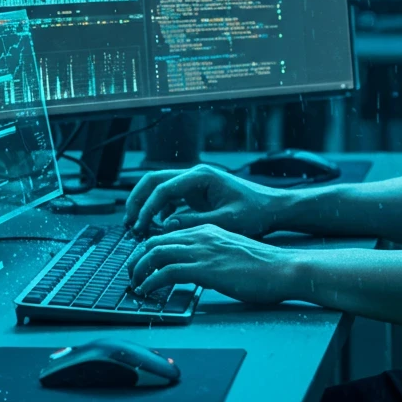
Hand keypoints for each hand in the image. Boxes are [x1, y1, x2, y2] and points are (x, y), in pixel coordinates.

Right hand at [123, 164, 285, 238]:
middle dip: (138, 199)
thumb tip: (167, 225)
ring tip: (136, 225)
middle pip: (154, 180)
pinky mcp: (197, 193)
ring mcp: (195, 183)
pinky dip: (159, 210)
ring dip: (146, 204)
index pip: (163, 187)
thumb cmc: (255, 212)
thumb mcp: (226, 220)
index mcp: (201, 176)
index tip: (139, 226)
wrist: (273, 208)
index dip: (147, 207)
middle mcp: (195, 175)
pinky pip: (170, 198)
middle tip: (128, 221)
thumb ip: (195, 221)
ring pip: (160, 187)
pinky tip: (157, 227)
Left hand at [127, 224, 297, 304]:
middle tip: (131, 273)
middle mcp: (201, 235)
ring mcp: (203, 251)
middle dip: (137, 257)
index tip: (141, 263)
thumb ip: (209, 255)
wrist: (281, 268)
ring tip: (135, 283)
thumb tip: (193, 270)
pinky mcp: (205, 268)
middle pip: (155, 240)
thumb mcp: (229, 252)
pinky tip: (148, 290)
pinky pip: (167, 271)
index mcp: (207, 229)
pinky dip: (152, 281)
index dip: (148, 249)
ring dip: (139, 269)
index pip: (167, 234)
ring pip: (156, 252)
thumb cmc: (262, 265)